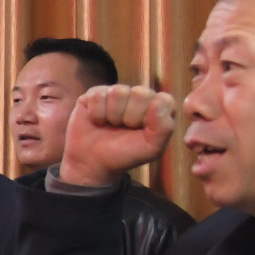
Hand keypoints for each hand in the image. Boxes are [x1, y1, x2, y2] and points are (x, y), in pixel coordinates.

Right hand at [55, 84, 177, 184]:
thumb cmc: (124, 155)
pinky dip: (96, 113)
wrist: (90, 163)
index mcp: (159, 108)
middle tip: (123, 129)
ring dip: (112, 115)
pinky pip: (97, 95)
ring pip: (118, 92)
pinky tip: (97, 121)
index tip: (142, 132)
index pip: (164, 100)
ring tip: (110, 125)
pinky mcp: (96, 93)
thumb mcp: (151, 149)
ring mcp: (117, 93)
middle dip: (130, 116)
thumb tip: (157, 102)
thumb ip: (164, 128)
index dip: (150, 117)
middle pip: (140, 93)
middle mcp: (140, 97)